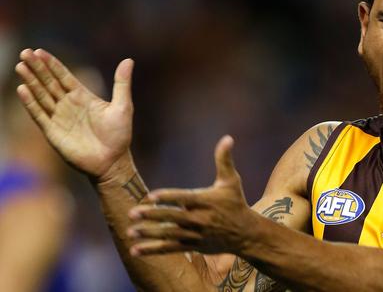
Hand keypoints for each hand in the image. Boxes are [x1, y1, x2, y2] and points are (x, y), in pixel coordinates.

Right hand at [15, 48, 134, 179]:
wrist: (112, 162)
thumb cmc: (119, 135)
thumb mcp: (123, 106)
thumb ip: (122, 83)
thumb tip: (129, 60)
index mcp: (83, 97)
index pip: (64, 76)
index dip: (52, 64)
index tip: (39, 51)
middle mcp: (68, 105)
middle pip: (49, 83)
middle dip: (37, 68)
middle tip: (25, 53)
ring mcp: (59, 118)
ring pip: (42, 96)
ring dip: (31, 81)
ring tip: (20, 66)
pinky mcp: (53, 132)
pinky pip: (39, 115)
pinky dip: (31, 103)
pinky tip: (23, 89)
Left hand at [127, 135, 251, 255]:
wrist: (245, 234)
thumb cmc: (236, 203)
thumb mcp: (231, 181)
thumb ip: (224, 160)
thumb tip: (227, 138)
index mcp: (206, 201)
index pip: (183, 198)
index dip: (167, 197)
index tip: (150, 196)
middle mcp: (199, 219)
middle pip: (172, 217)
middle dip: (152, 216)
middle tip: (132, 213)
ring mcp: (195, 234)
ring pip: (169, 235)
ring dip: (149, 234)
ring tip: (131, 232)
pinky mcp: (192, 246)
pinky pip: (170, 248)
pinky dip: (153, 250)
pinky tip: (135, 250)